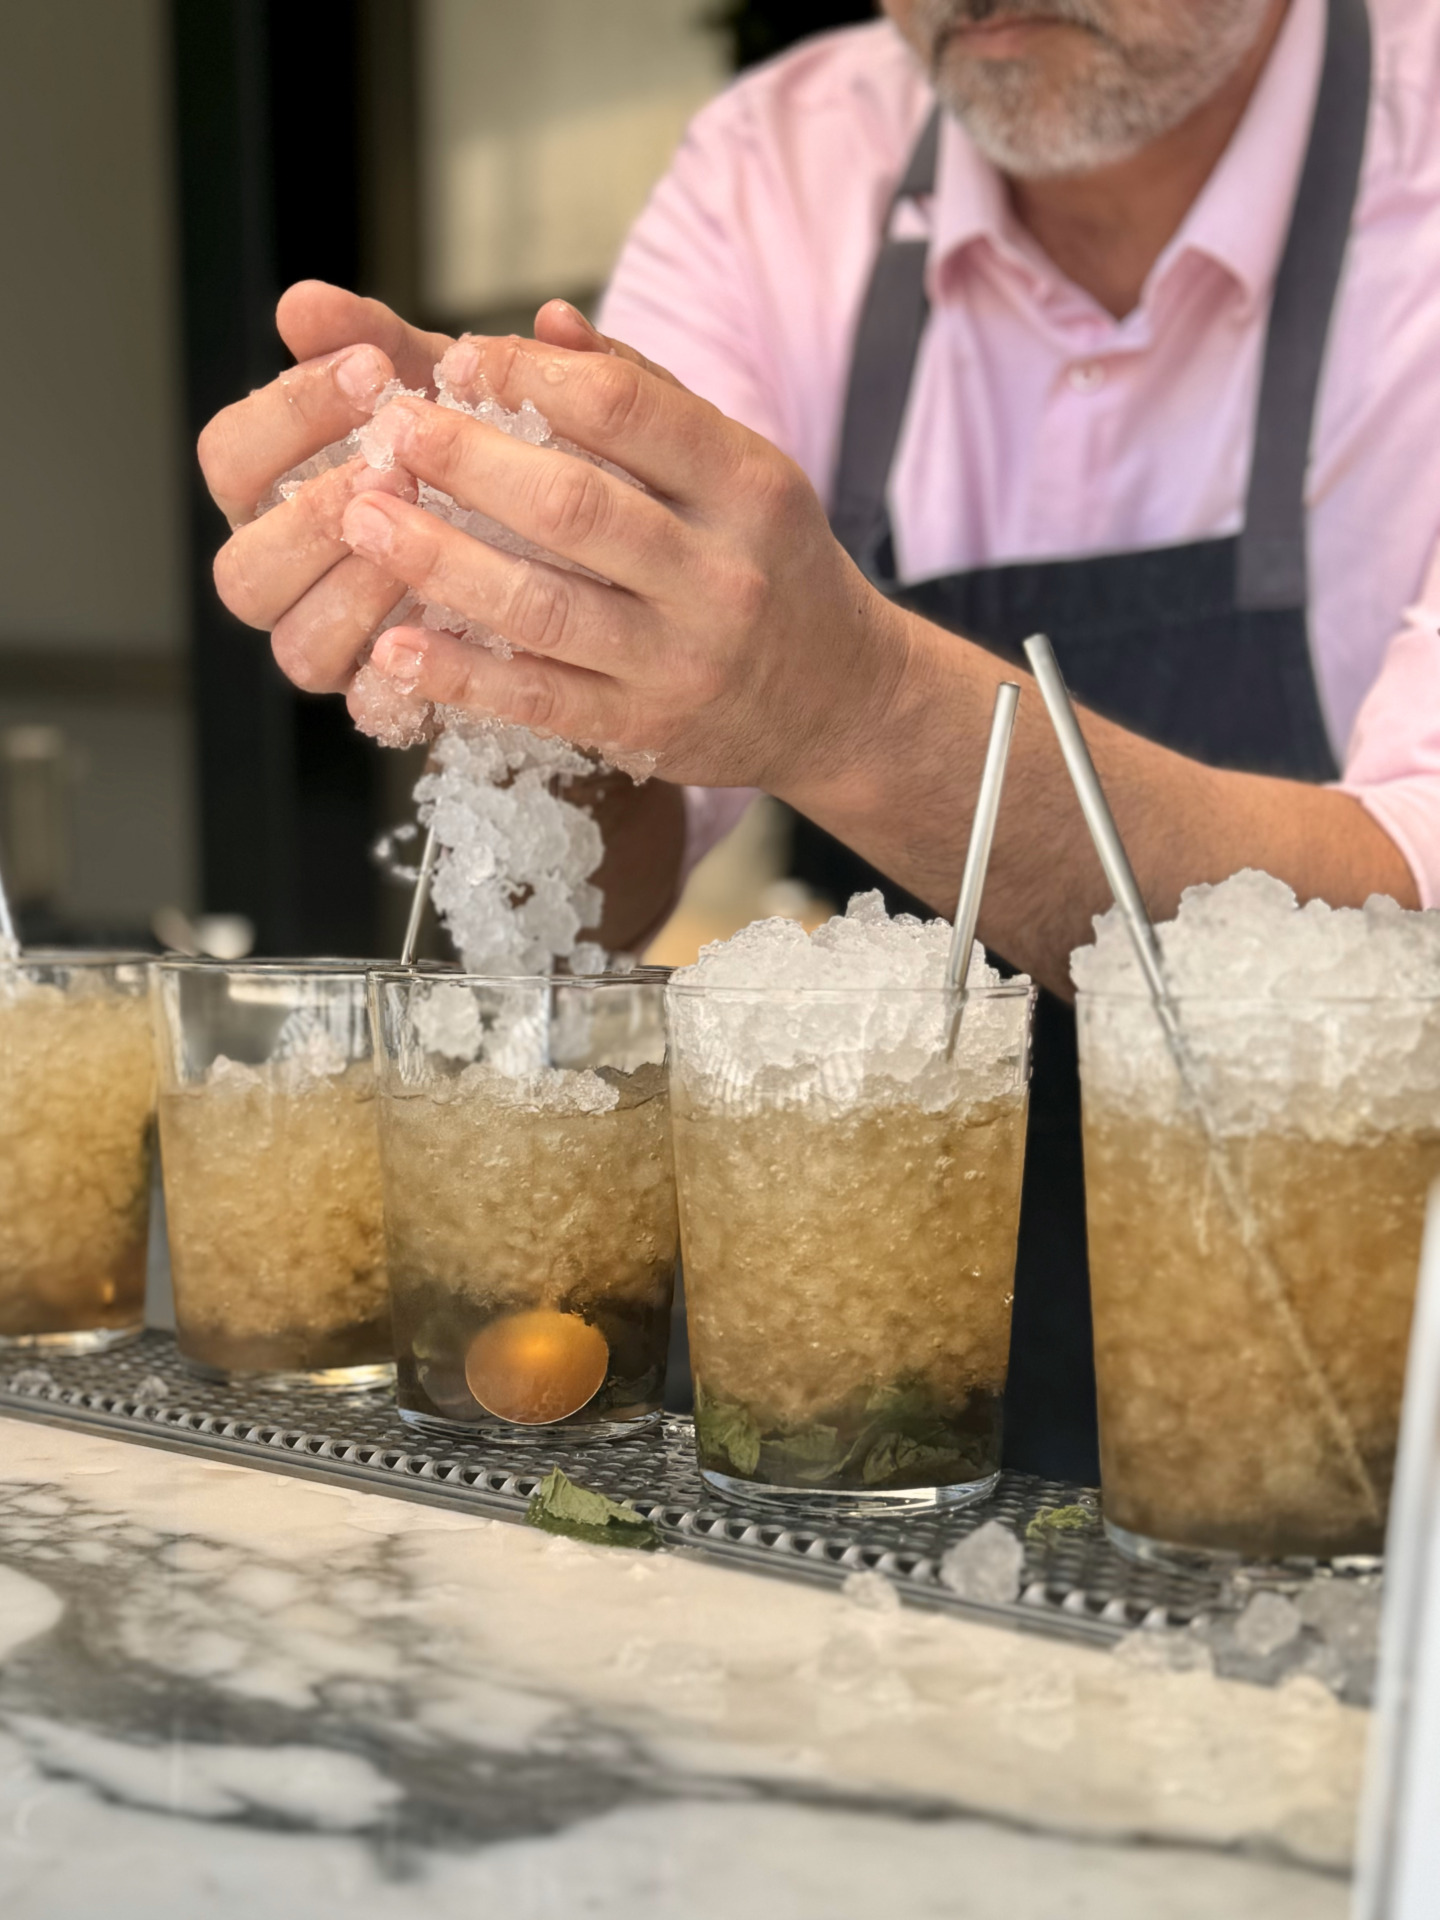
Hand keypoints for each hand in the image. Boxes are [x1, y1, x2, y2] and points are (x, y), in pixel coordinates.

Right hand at [198, 281, 454, 692]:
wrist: (565, 525)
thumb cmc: (477, 444)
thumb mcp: (435, 378)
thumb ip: (370, 339)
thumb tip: (301, 304)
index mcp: (271, 493)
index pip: (227, 458)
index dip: (288, 415)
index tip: (375, 369)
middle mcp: (287, 575)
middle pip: (242, 571)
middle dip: (317, 516)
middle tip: (395, 467)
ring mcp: (333, 643)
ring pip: (296, 647)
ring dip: (358, 591)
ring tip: (426, 537)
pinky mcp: (390, 698)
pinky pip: (372, 706)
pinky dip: (406, 673)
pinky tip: (450, 625)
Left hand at [341, 313, 912, 798]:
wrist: (840, 700)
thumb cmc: (772, 564)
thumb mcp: (742, 468)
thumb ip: (646, 396)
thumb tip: (546, 321)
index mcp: (747, 487)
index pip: (630, 412)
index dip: (531, 376)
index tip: (457, 356)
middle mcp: (720, 576)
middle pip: (574, 507)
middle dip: (466, 461)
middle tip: (388, 427)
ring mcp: (679, 662)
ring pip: (544, 608)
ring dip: (441, 560)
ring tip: (363, 517)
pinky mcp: (644, 730)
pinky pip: (538, 702)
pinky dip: (460, 676)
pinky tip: (394, 645)